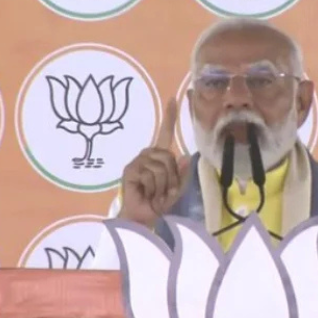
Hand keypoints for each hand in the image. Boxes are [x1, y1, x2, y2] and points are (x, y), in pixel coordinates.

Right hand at [117, 98, 190, 226]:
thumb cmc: (159, 202)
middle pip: (169, 156)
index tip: (173, 99)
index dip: (169, 117)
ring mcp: (137, 162)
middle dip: (172, 177)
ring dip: (163, 185)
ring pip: (161, 167)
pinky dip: (153, 188)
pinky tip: (146, 193)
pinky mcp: (130, 170)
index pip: (165, 133)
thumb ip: (182, 174)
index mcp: (159, 156)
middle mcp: (147, 155)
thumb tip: (186, 156)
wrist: (143, 217)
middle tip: (164, 191)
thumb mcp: (177, 188)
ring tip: (155, 193)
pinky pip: (150, 174)